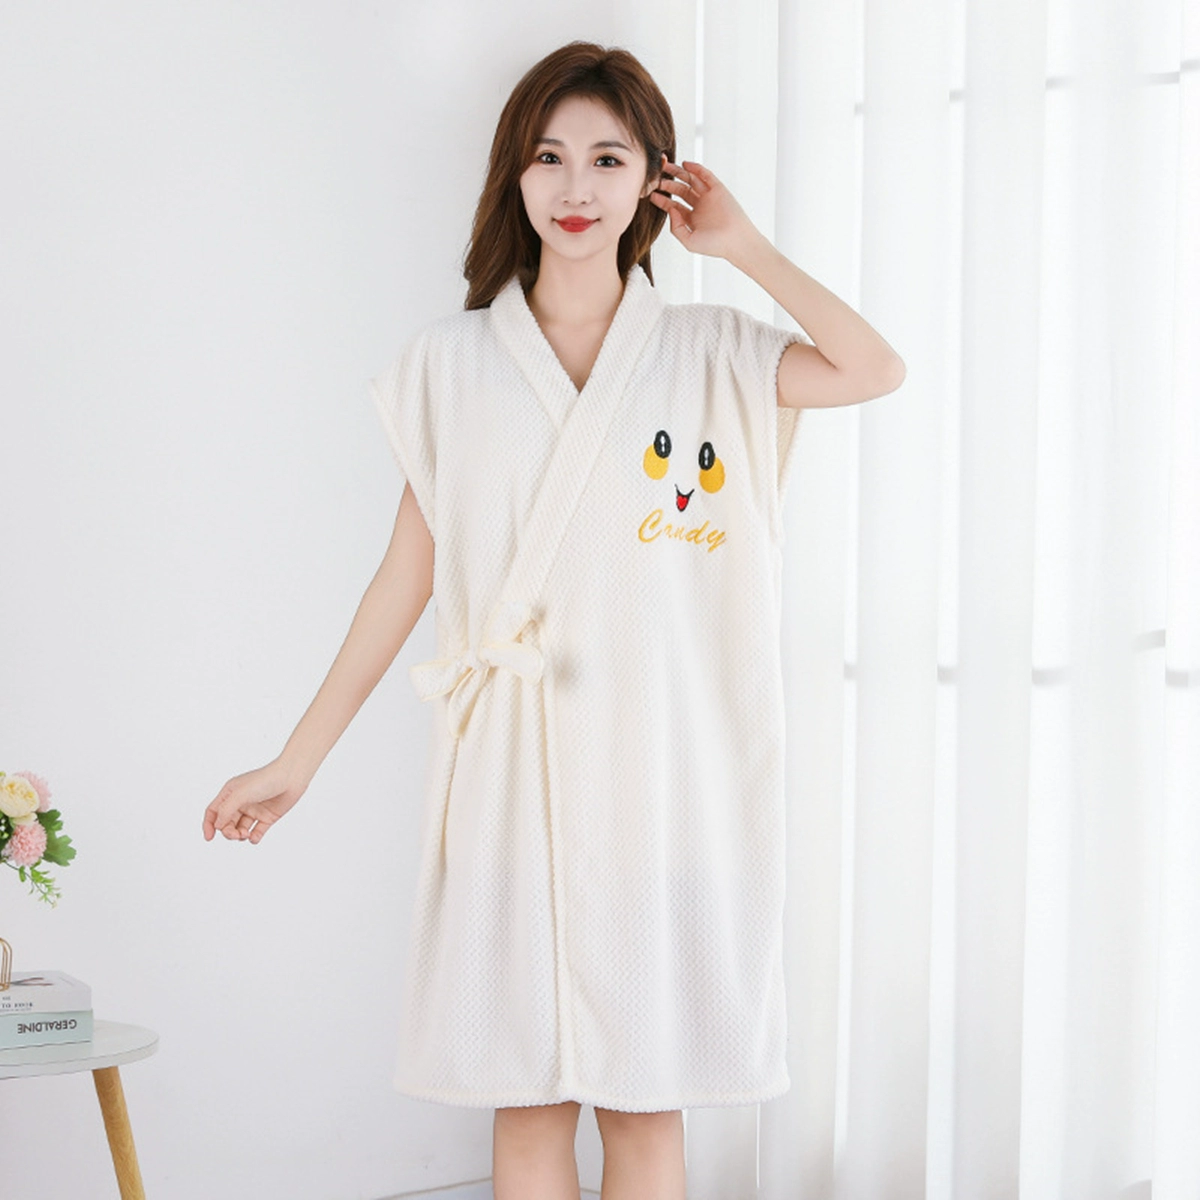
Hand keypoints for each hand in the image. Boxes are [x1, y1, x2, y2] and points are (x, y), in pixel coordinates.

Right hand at [203, 758, 302, 844]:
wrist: (292, 777)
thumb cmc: (265, 780)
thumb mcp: (240, 794)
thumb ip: (226, 810)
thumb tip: (217, 826)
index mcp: (231, 793)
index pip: (214, 811)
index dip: (209, 825)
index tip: (209, 838)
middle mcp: (241, 802)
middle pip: (226, 823)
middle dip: (228, 832)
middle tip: (236, 835)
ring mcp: (254, 810)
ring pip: (240, 829)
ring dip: (239, 835)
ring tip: (246, 834)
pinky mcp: (267, 817)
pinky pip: (257, 832)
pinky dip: (253, 838)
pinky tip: (254, 836)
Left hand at [649, 156, 764, 261]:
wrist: (736, 241)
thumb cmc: (714, 245)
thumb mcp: (689, 241)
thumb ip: (676, 227)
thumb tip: (671, 209)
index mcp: (691, 219)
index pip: (673, 205)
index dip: (662, 199)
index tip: (651, 194)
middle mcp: (699, 206)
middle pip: (680, 190)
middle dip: (668, 183)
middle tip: (656, 178)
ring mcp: (709, 196)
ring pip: (691, 180)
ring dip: (679, 173)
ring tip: (666, 167)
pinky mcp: (718, 189)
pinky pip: (706, 175)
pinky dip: (696, 168)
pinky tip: (685, 165)